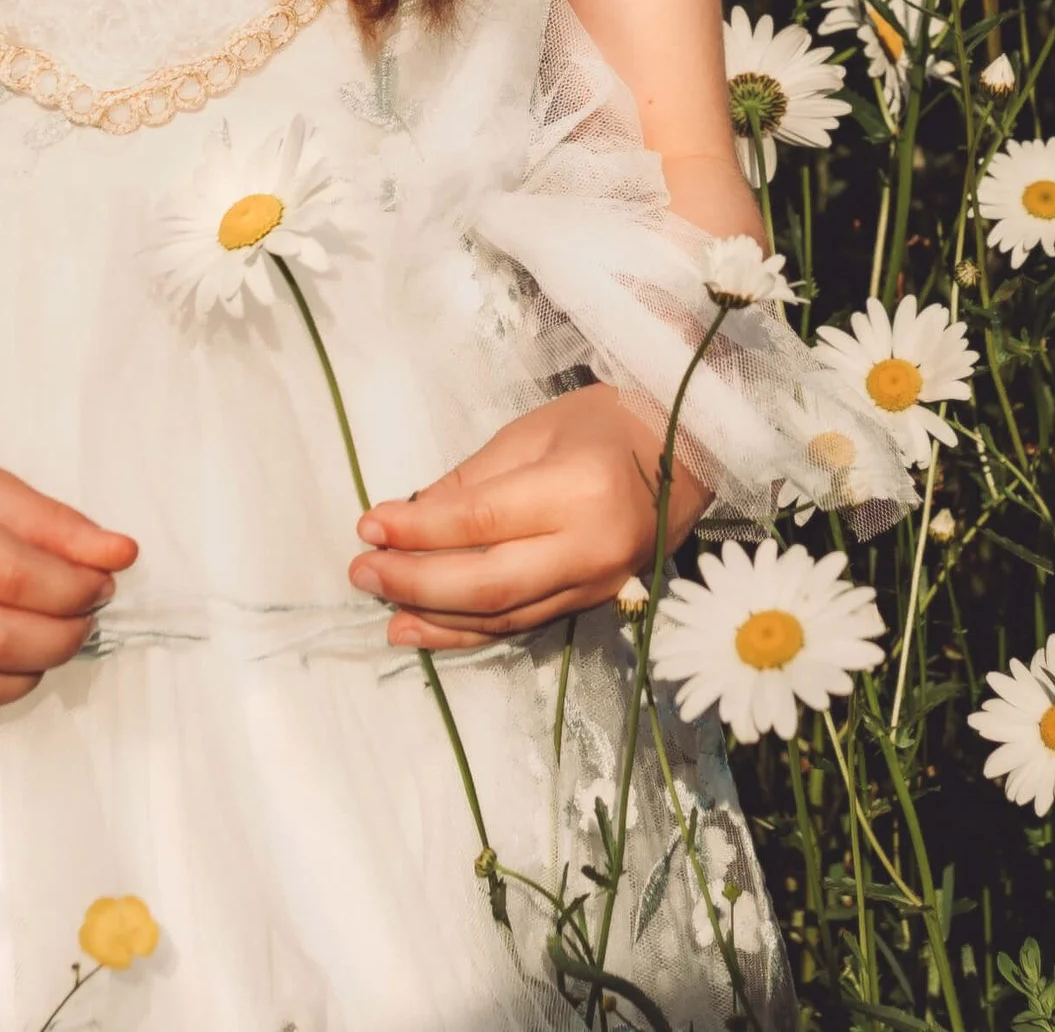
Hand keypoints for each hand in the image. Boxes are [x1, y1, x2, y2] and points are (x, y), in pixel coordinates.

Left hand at [345, 385, 711, 650]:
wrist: (691, 449)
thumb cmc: (608, 423)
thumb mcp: (534, 431)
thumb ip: (472, 481)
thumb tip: (406, 517)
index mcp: (580, 488)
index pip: (481, 521)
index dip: (418, 529)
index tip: (368, 526)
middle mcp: (592, 547)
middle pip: (489, 583)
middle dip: (415, 582)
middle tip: (363, 571)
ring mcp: (597, 583)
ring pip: (504, 615)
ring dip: (435, 617)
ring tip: (382, 609)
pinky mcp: (594, 602)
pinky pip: (522, 624)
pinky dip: (468, 631)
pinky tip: (424, 629)